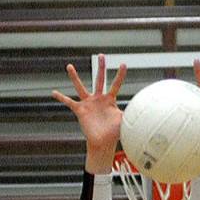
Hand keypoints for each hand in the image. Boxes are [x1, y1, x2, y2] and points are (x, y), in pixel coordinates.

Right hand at [52, 53, 127, 171]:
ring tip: (69, 66)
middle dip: (101, 68)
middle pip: (99, 80)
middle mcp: (98, 99)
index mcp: (110, 100)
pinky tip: (53, 92)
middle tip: (101, 55)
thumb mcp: (124, 121)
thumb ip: (133, 114)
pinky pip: (69, 103)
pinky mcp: (80, 110)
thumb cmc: (114, 133)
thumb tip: (146, 112)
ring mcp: (88, 104)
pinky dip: (61, 98)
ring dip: (75, 77)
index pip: (115, 84)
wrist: (102, 143)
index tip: (123, 64)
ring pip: (81, 87)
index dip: (119, 75)